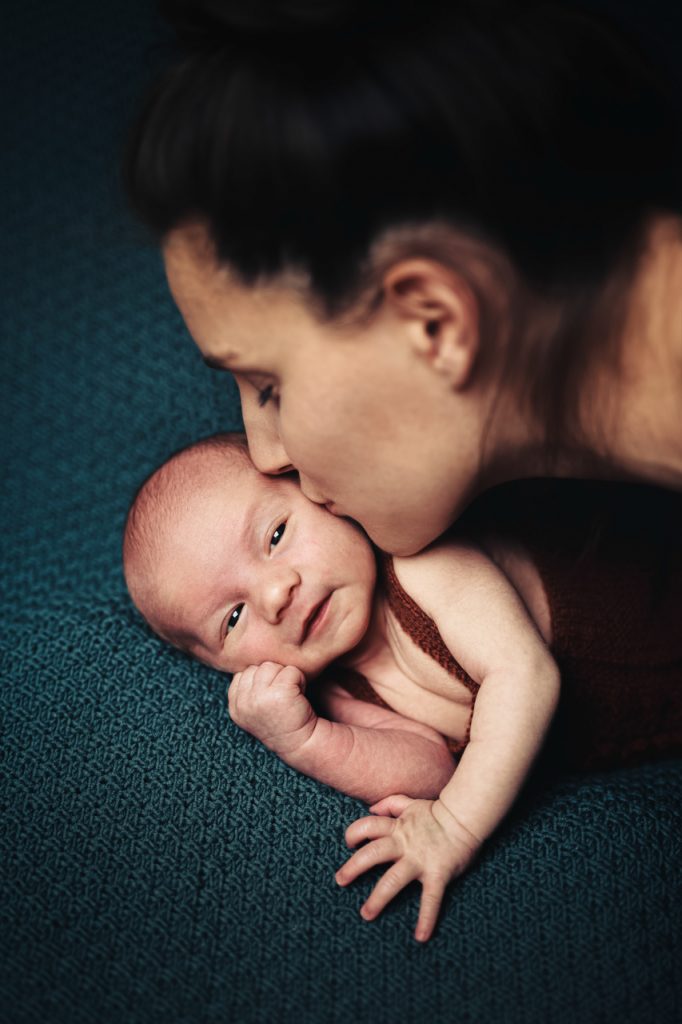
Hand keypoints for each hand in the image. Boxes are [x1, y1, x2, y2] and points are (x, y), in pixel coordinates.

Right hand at [228, 661, 315, 756]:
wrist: (302, 743)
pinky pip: (290, 671)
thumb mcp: (254, 708)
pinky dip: (299, 679)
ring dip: (286, 676)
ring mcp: (259, 698)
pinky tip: (299, 696)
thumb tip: (247, 656)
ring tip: (290, 695)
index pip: (244, 673)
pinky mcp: (279, 693)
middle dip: (274, 677)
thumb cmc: (281, 721)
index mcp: (235, 707)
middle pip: (258, 668)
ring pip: (272, 666)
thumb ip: (247, 689)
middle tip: (283, 697)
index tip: (272, 697)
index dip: (262, 680)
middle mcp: (243, 703)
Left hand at [335, 795, 480, 941]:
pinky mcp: (437, 874)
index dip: (354, 834)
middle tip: (340, 881)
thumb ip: (391, 804)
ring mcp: (420, 860)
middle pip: (372, 854)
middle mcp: (404, 844)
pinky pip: (431, 898)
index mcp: (397, 828)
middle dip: (353, 867)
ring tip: (366, 914)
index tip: (349, 844)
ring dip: (378, 898)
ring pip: (393, 880)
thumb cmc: (438, 812)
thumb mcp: (411, 803)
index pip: (367, 827)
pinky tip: (421, 936)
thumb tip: (371, 808)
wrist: (465, 816)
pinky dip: (426, 918)